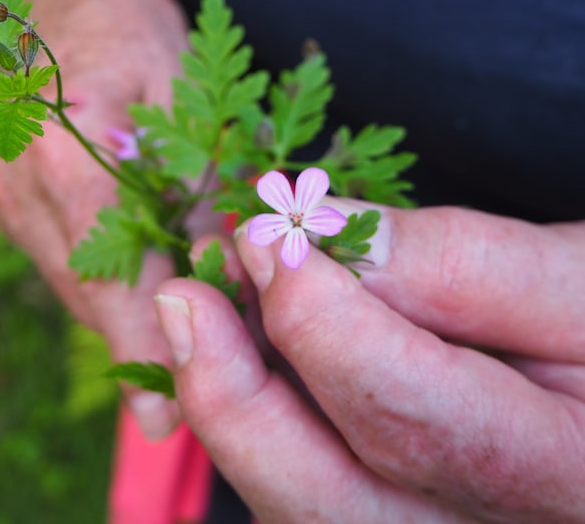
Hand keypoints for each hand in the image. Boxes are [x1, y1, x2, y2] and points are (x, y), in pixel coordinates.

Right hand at [0, 0, 192, 436]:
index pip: (107, 272)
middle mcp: (18, 180)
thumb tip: (221, 271)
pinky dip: (98, 277)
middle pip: (84, 290)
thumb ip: (201, 188)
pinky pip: (55, 259)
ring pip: (68, 282)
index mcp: (65, 148)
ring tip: (170, 325)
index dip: (140, 344)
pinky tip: (134, 275)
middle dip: (138, 335)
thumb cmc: (135, 31)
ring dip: (120, 308)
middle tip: (182, 385)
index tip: (160, 415)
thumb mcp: (190, 98)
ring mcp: (0, 189)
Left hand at [154, 205, 584, 521]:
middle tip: (185, 298)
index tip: (263, 238)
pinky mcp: (392, 517)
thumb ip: (458, 262)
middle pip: (322, 503)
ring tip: (198, 313)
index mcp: (563, 480)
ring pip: (295, 505)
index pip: (406, 416)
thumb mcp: (577, 280)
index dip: (317, 322)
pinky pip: (299, 489)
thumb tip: (314, 235)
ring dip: (229, 407)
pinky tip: (239, 349)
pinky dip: (256, 421)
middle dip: (234, 395)